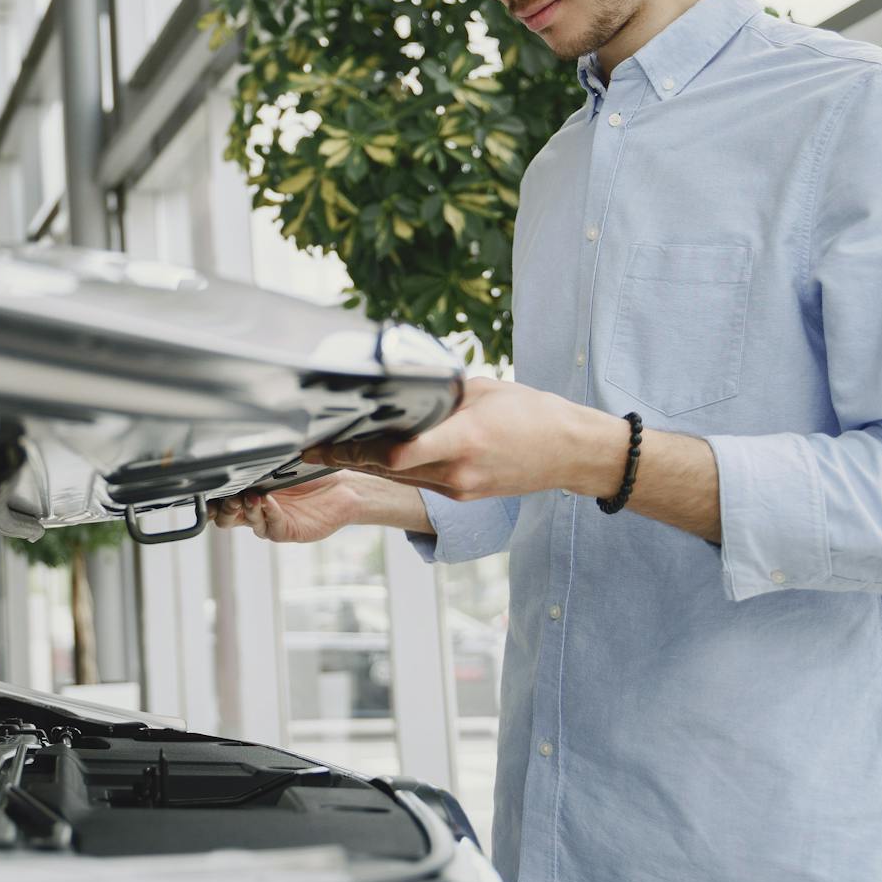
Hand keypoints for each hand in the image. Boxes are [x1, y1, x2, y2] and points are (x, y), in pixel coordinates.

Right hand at [210, 471, 363, 542]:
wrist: (342, 486)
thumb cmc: (312, 473)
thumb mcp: (281, 464)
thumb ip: (260, 463)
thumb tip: (238, 446)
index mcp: (249, 492)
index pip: (221, 500)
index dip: (210, 499)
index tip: (205, 491)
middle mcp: (256, 510)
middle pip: (225, 518)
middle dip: (222, 508)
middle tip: (228, 497)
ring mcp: (271, 522)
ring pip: (247, 522)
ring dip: (245, 509)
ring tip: (249, 496)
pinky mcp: (287, 531)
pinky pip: (272, 526)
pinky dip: (268, 513)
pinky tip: (267, 501)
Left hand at [301, 376, 624, 500]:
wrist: (571, 452)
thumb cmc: (533, 414)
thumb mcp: (483, 390)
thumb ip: (440, 394)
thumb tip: (401, 386)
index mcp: (463, 441)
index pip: (398, 453)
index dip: (356, 450)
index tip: (324, 442)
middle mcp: (457, 472)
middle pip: (387, 468)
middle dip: (347, 457)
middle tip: (310, 447)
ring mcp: (459, 489)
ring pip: (398, 479)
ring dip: (364, 466)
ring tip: (328, 450)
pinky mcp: (462, 495)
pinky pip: (417, 483)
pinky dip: (392, 470)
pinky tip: (371, 456)